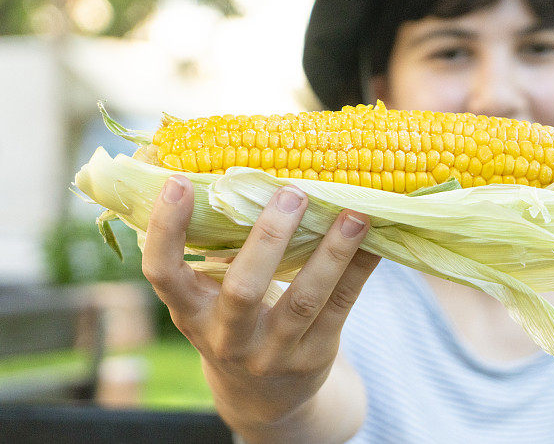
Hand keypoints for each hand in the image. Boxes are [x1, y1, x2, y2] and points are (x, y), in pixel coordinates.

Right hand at [142, 175, 378, 433]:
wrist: (263, 396)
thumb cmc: (233, 323)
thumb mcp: (209, 299)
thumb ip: (214, 251)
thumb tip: (234, 172)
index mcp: (190, 312)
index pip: (163, 273)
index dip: (167, 229)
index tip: (177, 181)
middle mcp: (227, 337)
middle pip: (243, 290)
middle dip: (268, 239)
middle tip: (292, 193)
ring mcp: (272, 351)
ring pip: (304, 300)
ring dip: (331, 252)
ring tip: (354, 214)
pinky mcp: (313, 355)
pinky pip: (340, 307)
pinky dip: (358, 269)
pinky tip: (374, 240)